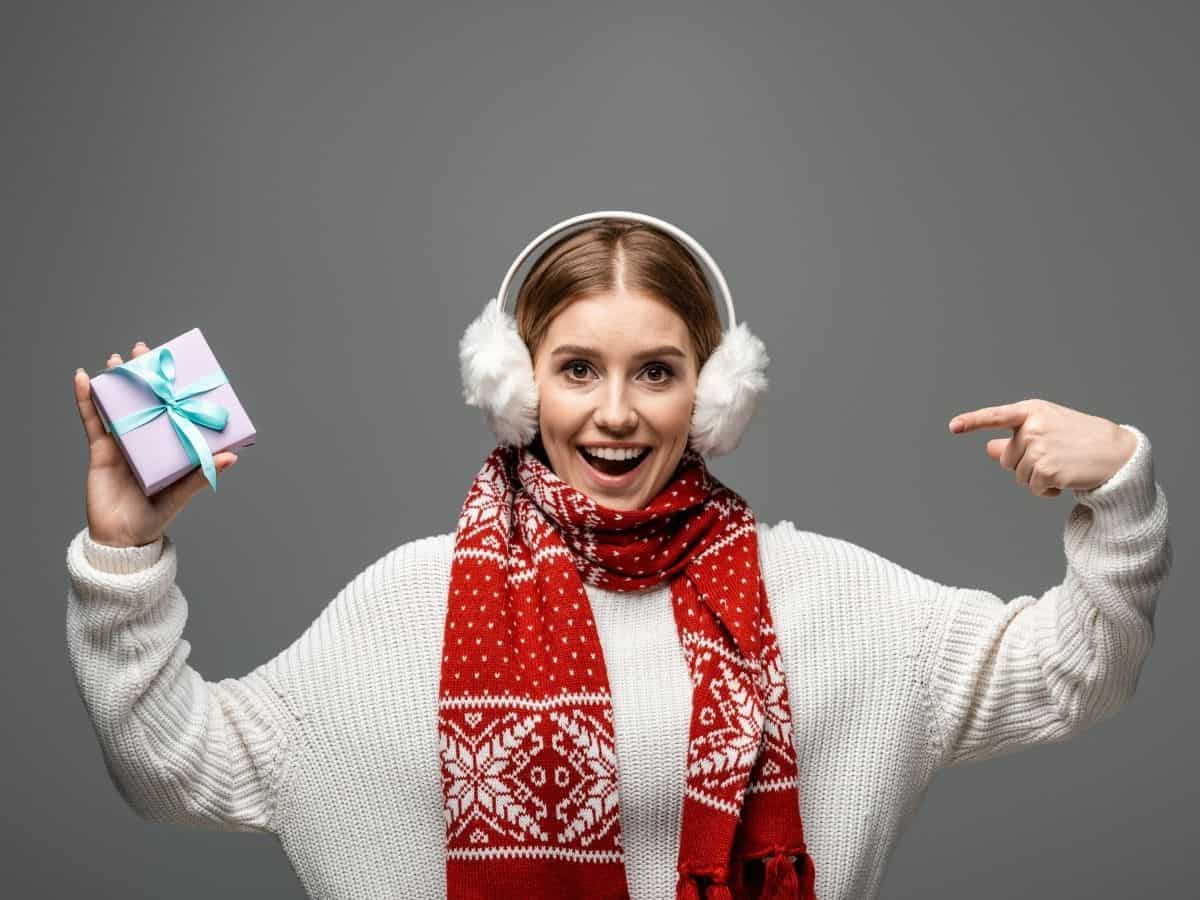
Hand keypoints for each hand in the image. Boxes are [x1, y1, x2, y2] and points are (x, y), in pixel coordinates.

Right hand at [74, 341, 239, 547]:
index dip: (173, 387)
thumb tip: (232, 456)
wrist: (121, 539)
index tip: (177, 364)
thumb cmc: (155, 517)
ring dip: (116, 381)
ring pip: (118, 404)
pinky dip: (86, 399)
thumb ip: (201, 474)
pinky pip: (92, 420)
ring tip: (117, 358)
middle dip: (143, 375)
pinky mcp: (100, 450)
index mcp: (168, 445)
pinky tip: (81, 378)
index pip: (172, 409)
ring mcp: (122, 442)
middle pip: (145, 400)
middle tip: (143, 348)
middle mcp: (147, 439)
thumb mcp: (181, 495)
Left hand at [947, 398, 1136, 497]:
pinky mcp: (1046, 469)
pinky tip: (1065, 479)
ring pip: (1018, 476)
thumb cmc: (1079, 439)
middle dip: (1026, 464)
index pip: (996, 416)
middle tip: (1055, 456)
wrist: (1116, 452)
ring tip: (1063, 465)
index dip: (972, 421)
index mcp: (1032, 411)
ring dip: (1037, 478)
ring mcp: (1039, 448)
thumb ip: (1016, 439)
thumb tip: (988, 447)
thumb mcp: (1048, 430)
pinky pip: (1032, 488)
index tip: (953, 426)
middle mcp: (1033, 426)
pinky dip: (1046, 490)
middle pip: (1007, 459)